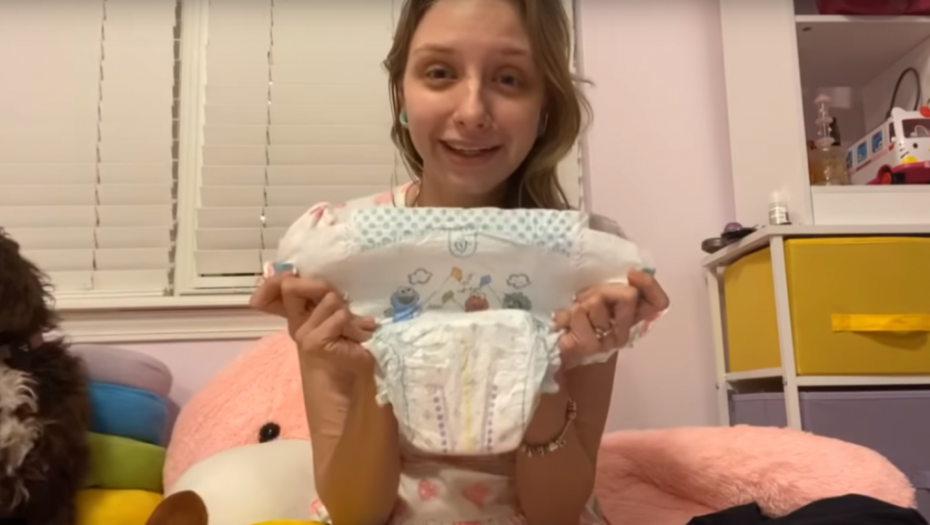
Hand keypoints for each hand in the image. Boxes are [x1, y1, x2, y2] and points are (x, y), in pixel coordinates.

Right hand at [251, 272, 376, 373]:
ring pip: (329, 299)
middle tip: (342, 304)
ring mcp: (303, 332)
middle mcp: (296, 321)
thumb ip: (332, 303)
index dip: (276, 279)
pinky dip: (356, 327)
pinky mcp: (315, 342)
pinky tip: (359, 340)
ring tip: (355, 331)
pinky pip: (340, 317)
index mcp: (299, 314)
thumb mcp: (342, 322)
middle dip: (320, 286)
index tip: (292, 275)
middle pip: (291, 286)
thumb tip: (335, 288)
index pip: (276, 288)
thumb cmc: (348, 353)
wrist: (348, 388)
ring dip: (349, 314)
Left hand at [554, 270, 668, 357]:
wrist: (549, 342)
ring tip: (571, 312)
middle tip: (582, 300)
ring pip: (600, 300)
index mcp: (629, 316)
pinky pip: (582, 313)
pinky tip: (564, 322)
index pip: (658, 303)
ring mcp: (609, 341)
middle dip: (602, 290)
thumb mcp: (594, 293)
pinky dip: (569, 312)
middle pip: (629, 295)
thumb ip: (613, 283)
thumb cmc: (572, 315)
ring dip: (581, 301)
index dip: (649, 285)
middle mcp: (624, 331)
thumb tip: (630, 270)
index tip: (631, 274)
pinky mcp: (591, 346)